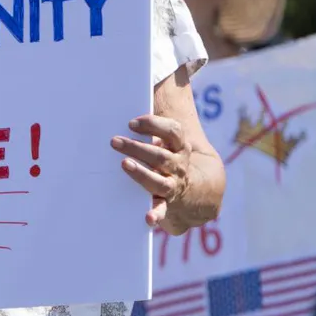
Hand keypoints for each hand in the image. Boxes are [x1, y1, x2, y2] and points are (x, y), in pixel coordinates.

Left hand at [112, 114, 196, 234]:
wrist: (201, 191)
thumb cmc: (171, 157)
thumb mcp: (169, 141)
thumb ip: (153, 126)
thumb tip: (124, 97)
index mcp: (179, 147)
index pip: (172, 132)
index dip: (153, 125)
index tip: (131, 123)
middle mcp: (178, 165)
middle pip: (159, 155)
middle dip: (137, 147)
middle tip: (114, 141)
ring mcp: (174, 185)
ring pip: (158, 180)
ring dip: (141, 173)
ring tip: (125, 165)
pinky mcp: (167, 204)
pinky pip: (162, 210)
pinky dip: (155, 215)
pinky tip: (147, 218)